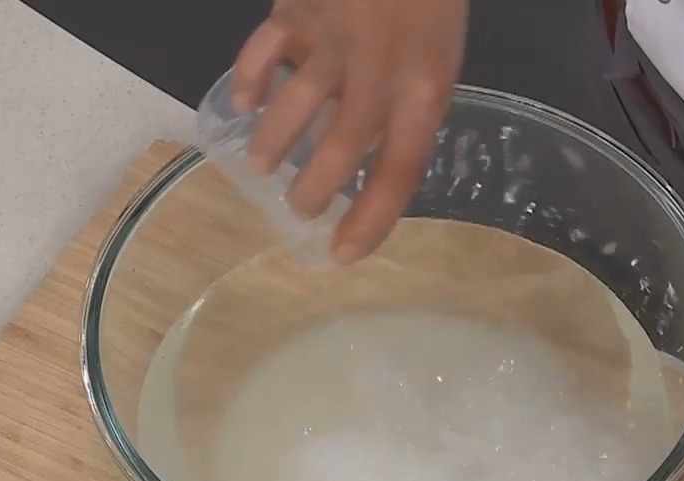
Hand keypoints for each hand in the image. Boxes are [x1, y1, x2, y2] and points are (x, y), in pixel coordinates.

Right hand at [231, 0, 467, 263]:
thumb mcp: (443, 49)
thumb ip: (414, 94)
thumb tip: (380, 141)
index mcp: (425, 86)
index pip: (398, 171)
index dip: (371, 219)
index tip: (343, 255)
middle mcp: (376, 75)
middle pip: (338, 151)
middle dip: (314, 190)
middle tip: (298, 208)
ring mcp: (331, 40)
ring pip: (293, 108)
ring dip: (272, 144)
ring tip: (259, 167)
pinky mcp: (297, 9)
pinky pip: (262, 52)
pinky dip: (247, 81)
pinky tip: (240, 101)